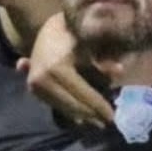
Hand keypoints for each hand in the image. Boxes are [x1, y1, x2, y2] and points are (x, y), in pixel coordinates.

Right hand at [20, 12, 115, 126]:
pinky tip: (79, 117)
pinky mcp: (31, 85)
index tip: (113, 117)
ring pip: (61, 106)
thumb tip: (120, 72)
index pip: (83, 94)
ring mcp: (34, 83)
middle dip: (90, 114)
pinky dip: (67, 109)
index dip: (99, 106)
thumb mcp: (91, 46)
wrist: (48, 27)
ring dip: (78, 115)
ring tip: (95, 121)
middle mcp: (42, 78)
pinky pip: (52, 102)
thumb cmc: (74, 33)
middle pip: (71, 104)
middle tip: (106, 123)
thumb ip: (103, 63)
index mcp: (57, 68)